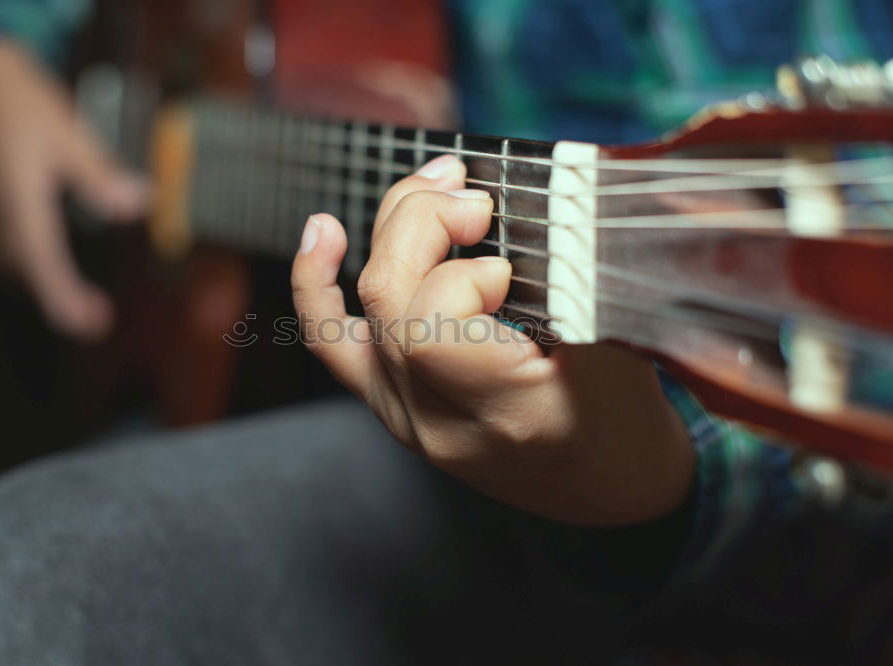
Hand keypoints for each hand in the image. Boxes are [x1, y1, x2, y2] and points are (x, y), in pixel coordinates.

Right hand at [0, 39, 147, 340]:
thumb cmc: (25, 103)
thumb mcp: (69, 136)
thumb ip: (100, 175)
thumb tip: (135, 204)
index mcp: (19, 200)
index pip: (41, 261)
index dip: (62, 296)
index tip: (84, 321)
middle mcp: (2, 211)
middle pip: (29, 270)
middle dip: (61, 299)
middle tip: (97, 321)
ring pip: (18, 261)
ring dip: (48, 284)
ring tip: (84, 304)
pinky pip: (14, 245)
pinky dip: (38, 264)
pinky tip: (56, 268)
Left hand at [291, 155, 694, 525]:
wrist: (601, 487)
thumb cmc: (621, 417)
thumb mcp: (624, 350)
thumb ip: (578, 282)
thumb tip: (546, 197)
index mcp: (507, 416)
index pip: (430, 332)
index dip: (461, 276)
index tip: (510, 268)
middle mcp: (440, 424)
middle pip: (389, 301)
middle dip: (423, 224)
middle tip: (479, 202)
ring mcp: (404, 417)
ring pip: (361, 307)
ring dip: (394, 230)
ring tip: (438, 187)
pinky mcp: (388, 403)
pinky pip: (331, 342)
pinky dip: (316, 284)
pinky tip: (323, 232)